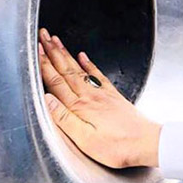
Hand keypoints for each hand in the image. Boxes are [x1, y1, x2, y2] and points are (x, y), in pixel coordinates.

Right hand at [38, 29, 160, 168]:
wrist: (147, 143)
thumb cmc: (118, 147)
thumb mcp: (86, 140)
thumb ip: (65, 119)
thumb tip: (47, 100)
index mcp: (80, 107)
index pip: (56, 82)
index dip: (44, 65)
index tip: (36, 50)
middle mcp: (90, 96)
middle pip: (66, 70)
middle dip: (52, 52)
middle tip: (43, 36)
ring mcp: (102, 94)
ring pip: (78, 69)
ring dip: (65, 54)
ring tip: (56, 41)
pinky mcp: (112, 96)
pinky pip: (97, 75)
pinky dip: (88, 64)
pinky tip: (82, 56)